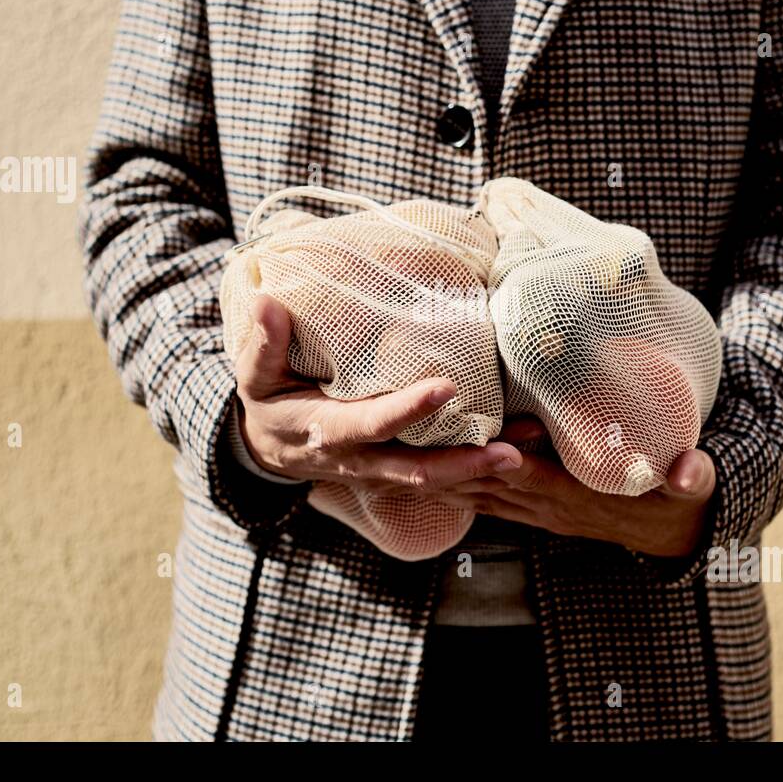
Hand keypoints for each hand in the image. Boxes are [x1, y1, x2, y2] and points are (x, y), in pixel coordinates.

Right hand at [234, 294, 522, 493]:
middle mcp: (360, 460)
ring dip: (480, 469)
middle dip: (465, 465)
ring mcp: (381, 472)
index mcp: (327, 432)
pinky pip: (439, 477)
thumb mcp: (256, 377)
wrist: (268, 450)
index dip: (407, 410)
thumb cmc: (267, 402)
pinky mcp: (396, 472)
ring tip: (526, 451)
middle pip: (417, 470)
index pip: (373, 423)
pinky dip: (474, 469)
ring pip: (435, 479)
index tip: (445, 388)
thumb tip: (269, 303)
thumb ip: (264, 344)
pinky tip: (515, 450)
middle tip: (511, 453)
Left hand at [436, 417, 715, 557]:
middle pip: (492, 490)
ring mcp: (536, 514)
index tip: (479, 445)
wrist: (669, 531)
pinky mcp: (530, 511)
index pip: (538, 480)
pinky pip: (483, 502)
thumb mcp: (693, 487)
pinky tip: (420, 474)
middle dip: (453, 471)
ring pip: (479, 498)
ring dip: (441, 481)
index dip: (509, 465)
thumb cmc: (677, 498)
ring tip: (403, 459)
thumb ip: (692, 477)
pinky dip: (452, 488)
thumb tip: (691, 472)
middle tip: (413, 447)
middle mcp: (550, 509)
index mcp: (583, 498)